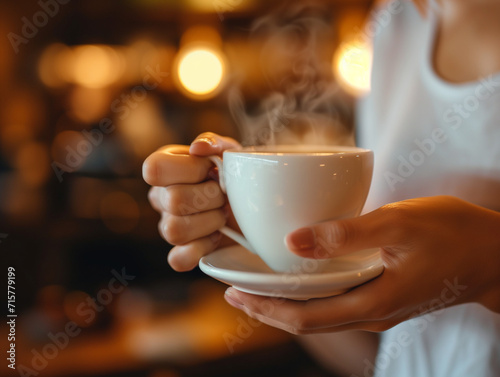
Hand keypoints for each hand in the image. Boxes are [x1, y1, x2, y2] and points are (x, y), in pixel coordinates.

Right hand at [143, 132, 240, 270]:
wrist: (256, 203)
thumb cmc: (236, 174)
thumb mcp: (231, 152)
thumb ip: (214, 143)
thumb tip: (198, 148)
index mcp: (165, 166)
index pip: (154, 169)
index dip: (190, 170)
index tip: (212, 169)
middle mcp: (160, 196)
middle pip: (172, 201)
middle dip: (210, 197)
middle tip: (225, 195)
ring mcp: (167, 226)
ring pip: (173, 231)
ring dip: (209, 222)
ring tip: (222, 215)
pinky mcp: (181, 253)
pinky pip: (178, 260)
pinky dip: (202, 249)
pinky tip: (216, 236)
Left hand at [224, 196, 499, 333]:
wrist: (492, 253)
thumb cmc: (450, 234)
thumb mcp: (397, 224)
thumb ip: (346, 235)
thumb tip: (293, 242)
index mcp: (371, 302)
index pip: (304, 318)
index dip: (265, 309)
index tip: (235, 294)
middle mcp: (370, 312)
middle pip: (306, 321)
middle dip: (267, 309)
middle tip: (234, 291)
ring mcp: (377, 306)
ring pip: (320, 314)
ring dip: (285, 302)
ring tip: (257, 286)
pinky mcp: (383, 294)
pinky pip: (335, 302)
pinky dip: (309, 293)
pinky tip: (300, 275)